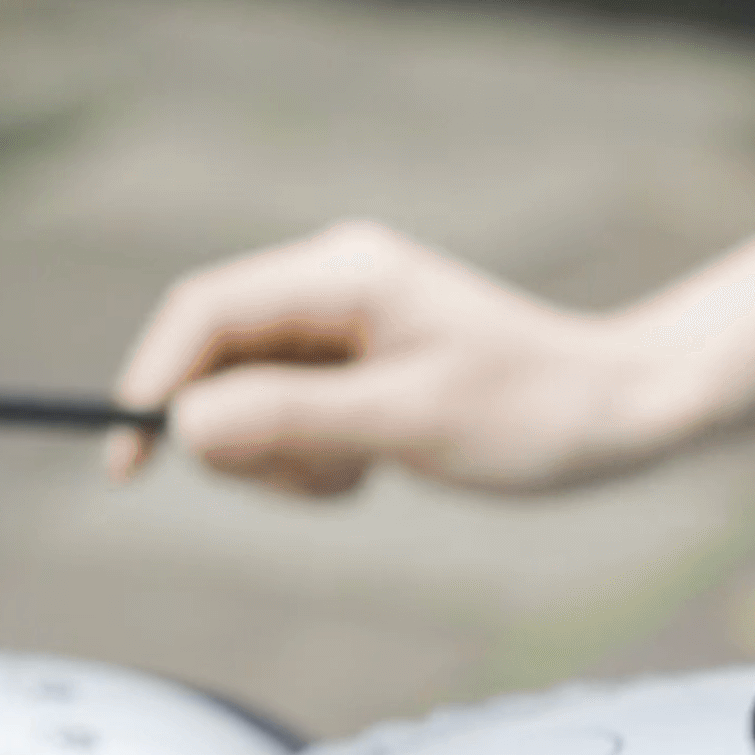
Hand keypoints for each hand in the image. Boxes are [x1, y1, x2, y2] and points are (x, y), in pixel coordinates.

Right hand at [108, 221, 680, 497]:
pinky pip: (289, 419)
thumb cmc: (534, 413)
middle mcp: (333, 284)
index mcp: (341, 274)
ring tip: (366, 473)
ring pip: (247, 401)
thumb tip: (186, 424)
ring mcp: (343, 324)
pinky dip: (314, 461)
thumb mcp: (407, 423)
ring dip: (285, 460)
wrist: (624, 411)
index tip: (130, 464)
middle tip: (328, 480)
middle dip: (244, 440)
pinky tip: (376, 468)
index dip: (151, 384)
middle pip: (216, 361)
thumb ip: (292, 419)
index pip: (202, 314)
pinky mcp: (357, 365)